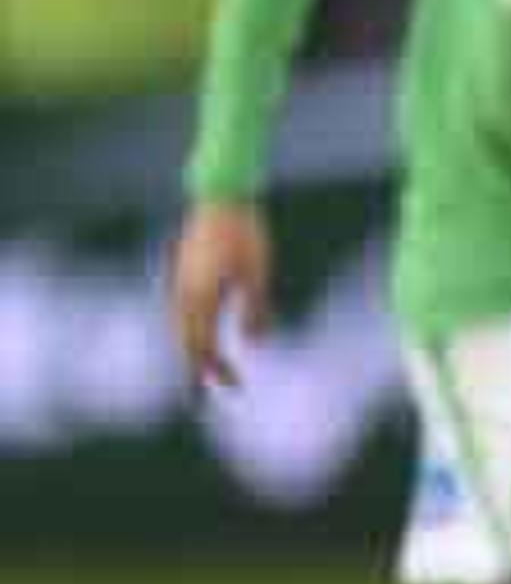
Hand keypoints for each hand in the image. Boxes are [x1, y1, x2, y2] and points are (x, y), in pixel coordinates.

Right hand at [169, 198, 272, 389]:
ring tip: (209, 365)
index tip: (235, 386)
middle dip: (203, 365)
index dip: (217, 369)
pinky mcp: (183, 270)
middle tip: (225, 384)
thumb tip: (254, 343)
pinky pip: (181, 308)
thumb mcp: (258, 274)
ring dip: (194, 347)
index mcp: (199, 297)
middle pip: (187, 340)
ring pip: (180, 325)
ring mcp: (179, 280)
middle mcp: (183, 292)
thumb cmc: (245, 234)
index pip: (203, 346)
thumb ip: (256, 309)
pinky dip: (190, 327)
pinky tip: (202, 329)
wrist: (222, 198)